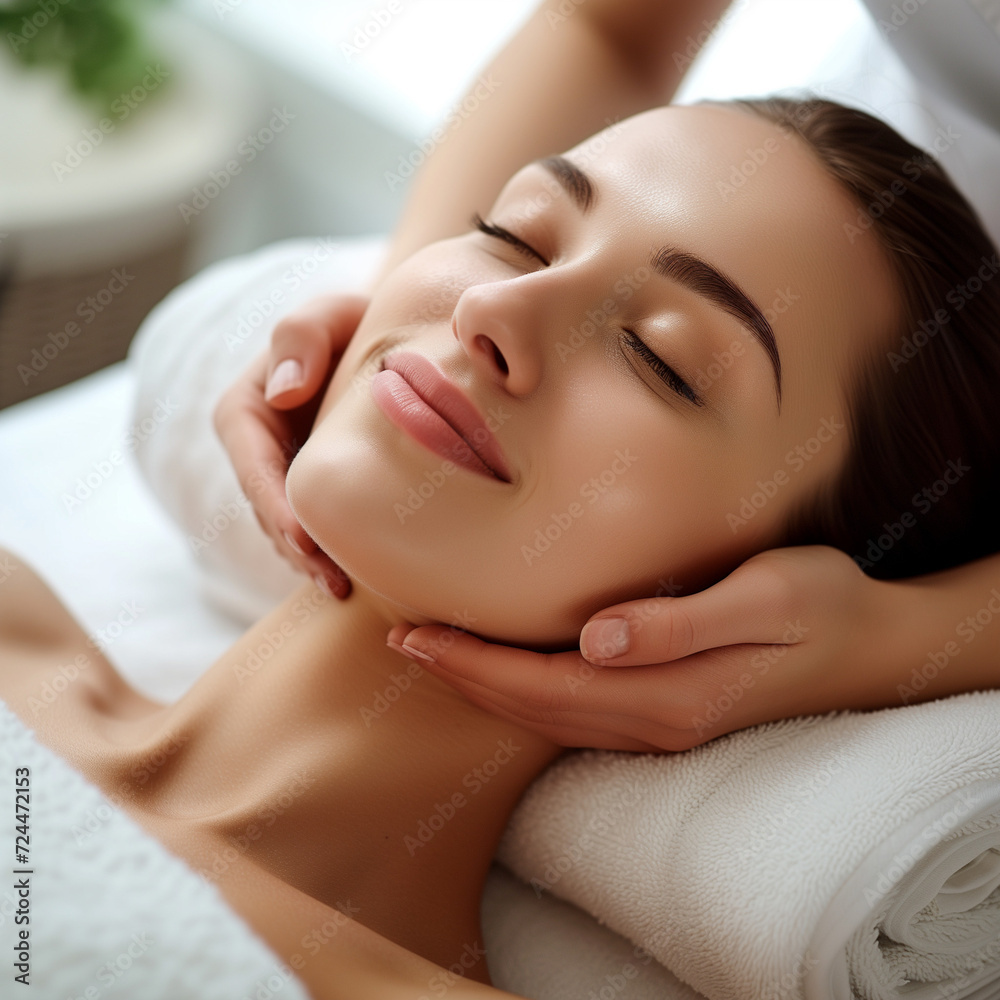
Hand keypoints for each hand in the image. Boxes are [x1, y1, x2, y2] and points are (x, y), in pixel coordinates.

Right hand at [214, 293, 368, 597]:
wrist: (380, 339)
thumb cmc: (352, 321)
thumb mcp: (327, 315)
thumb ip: (301, 336)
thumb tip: (284, 392)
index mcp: (246, 413)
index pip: (254, 470)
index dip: (277, 509)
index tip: (306, 542)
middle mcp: (256, 452)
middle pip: (270, 510)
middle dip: (298, 550)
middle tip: (336, 582)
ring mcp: (283, 476)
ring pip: (289, 529)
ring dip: (314, 562)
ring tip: (347, 590)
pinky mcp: (311, 492)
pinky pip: (315, 528)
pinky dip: (332, 553)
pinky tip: (362, 578)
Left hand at [385, 546, 909, 750]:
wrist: (873, 647)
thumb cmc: (822, 606)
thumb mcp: (766, 599)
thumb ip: (680, 624)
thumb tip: (595, 638)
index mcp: (669, 693)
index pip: (545, 685)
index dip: (476, 664)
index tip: (417, 635)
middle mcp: (655, 719)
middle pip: (534, 706)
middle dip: (464, 678)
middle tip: (403, 643)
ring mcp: (662, 723)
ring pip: (550, 716)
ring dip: (488, 687)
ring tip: (436, 655)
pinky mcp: (669, 712)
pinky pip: (577, 711)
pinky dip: (527, 691)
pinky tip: (508, 669)